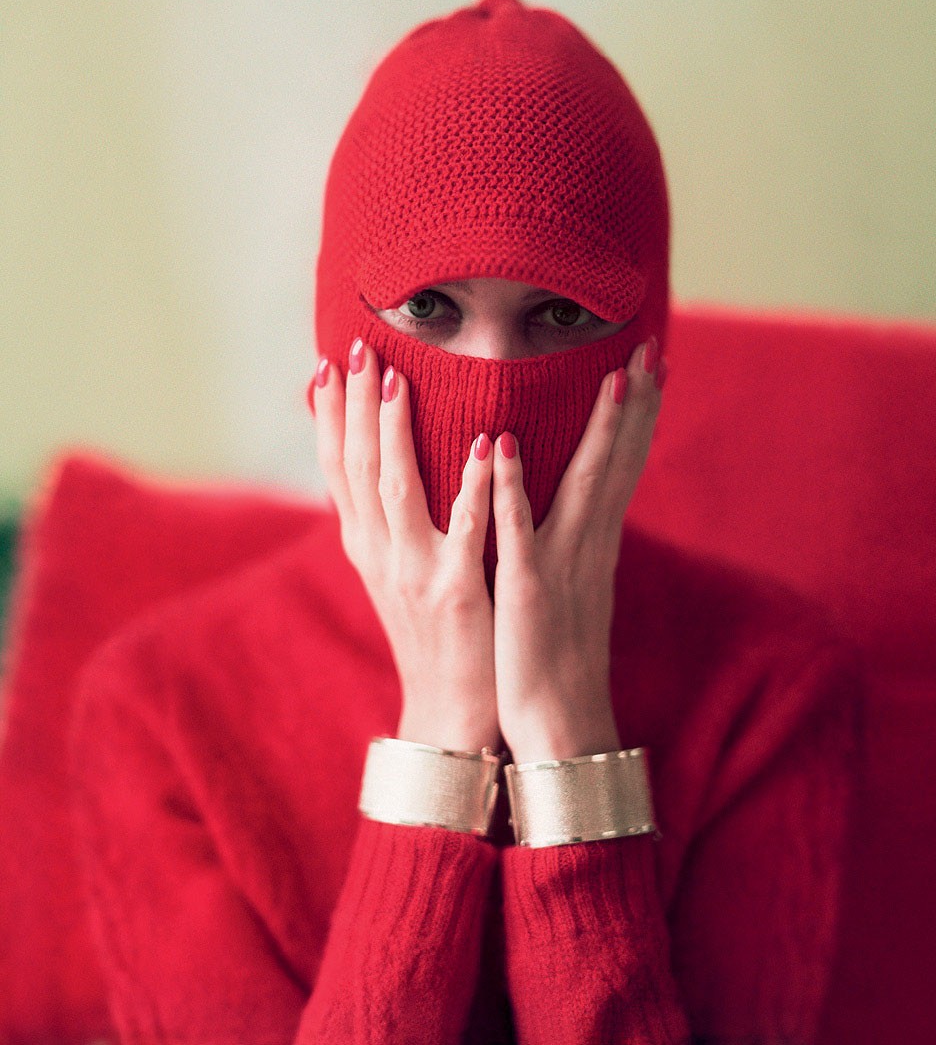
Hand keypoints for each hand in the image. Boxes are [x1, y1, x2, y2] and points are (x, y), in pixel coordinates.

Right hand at [313, 338, 499, 752]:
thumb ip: (385, 520)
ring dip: (393, 433)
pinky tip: (485, 445)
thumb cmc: (430, 631)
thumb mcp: (394, 573)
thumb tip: (374, 466)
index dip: (329, 416)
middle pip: (357, 467)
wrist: (449, 710)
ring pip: (396, 490)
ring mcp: (415, 573)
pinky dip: (471, 485)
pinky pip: (464, 530)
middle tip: (358, 349)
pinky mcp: (458, 593)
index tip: (326, 365)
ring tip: (396, 381)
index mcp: (365, 546)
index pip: (337, 468)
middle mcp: (379, 554)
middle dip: (354, 406)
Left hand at [491, 339, 664, 763]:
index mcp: (595, 544)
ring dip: (600, 432)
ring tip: (613, 378)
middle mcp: (588, 547)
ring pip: (586, 487)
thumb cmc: (557, 657)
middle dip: (634, 405)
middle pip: (618, 464)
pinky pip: (519, 534)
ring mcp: (560, 567)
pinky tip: (506, 446)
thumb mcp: (572, 589)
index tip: (649, 362)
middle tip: (648, 349)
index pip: (623, 465)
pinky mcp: (526, 592)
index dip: (638, 414)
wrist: (560, 731)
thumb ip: (576, 540)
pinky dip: (514, 490)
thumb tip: (584, 502)